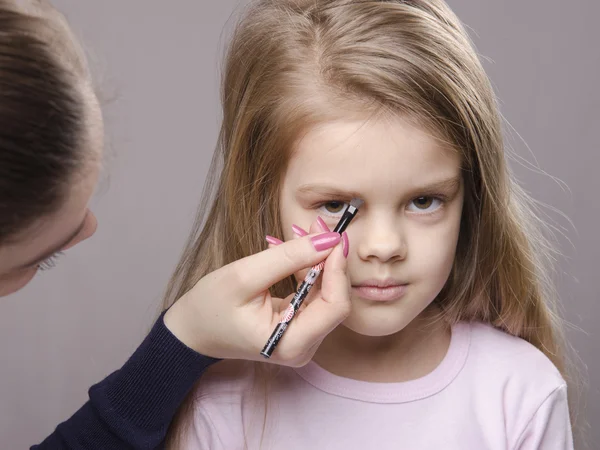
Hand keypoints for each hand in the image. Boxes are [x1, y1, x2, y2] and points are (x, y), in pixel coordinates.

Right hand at [163, 222, 350, 366]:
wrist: (193, 329)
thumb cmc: (210, 307)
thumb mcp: (244, 276)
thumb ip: (288, 258)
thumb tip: (327, 240)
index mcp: (291, 343)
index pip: (335, 306)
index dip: (337, 269)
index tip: (332, 237)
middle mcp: (303, 346)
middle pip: (334, 299)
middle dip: (328, 260)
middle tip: (317, 226)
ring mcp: (303, 338)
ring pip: (327, 293)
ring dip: (319, 260)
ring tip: (304, 230)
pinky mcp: (299, 326)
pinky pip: (314, 294)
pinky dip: (309, 269)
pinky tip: (298, 248)